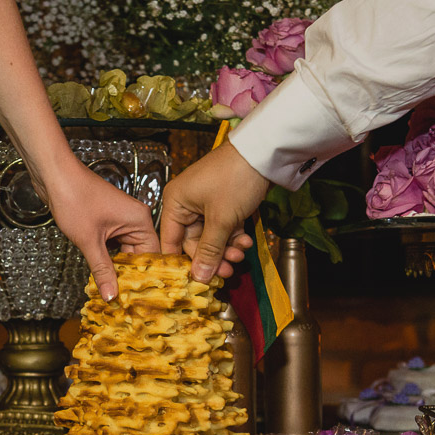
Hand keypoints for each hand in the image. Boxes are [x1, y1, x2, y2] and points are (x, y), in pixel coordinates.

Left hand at [35, 157, 159, 300]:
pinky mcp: (105, 221)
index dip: (146, 276)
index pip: (152, 254)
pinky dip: (107, 259)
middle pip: (138, 255)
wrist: (53, 175)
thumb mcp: (89, 240)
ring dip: (116, 269)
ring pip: (123, 252)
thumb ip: (102, 269)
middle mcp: (133, 219)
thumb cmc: (74, 197)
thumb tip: (112, 294)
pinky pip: (111, 245)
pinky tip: (102, 275)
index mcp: (139, 220)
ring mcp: (119, 220)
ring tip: (113, 291)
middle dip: (129, 276)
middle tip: (124, 300)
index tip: (141, 297)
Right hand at [159, 141, 269, 282]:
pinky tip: (245, 241)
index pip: (171, 242)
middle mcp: (185, 203)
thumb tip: (199, 278)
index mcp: (175, 203)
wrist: (264, 153)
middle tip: (229, 270)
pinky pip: (222, 227)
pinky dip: (233, 236)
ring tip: (241, 252)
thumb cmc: (235, 179)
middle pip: (193, 242)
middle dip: (213, 256)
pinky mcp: (221, 203)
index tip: (196, 281)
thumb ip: (209, 251)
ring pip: (210, 237)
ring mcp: (204, 203)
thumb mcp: (222, 219)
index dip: (183, 263)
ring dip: (226, 248)